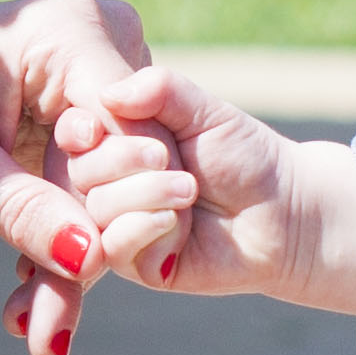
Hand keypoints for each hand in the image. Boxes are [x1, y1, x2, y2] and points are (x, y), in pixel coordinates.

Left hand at [0, 0, 160, 354]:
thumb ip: (19, 208)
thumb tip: (93, 258)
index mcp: (71, 30)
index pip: (130, 130)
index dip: (127, 208)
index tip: (113, 280)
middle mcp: (100, 42)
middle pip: (131, 163)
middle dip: (95, 250)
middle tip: (50, 336)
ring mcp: (97, 77)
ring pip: (117, 185)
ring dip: (80, 258)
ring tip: (39, 337)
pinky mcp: (85, 114)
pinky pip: (96, 186)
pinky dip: (65, 241)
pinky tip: (33, 309)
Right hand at [53, 61, 355, 315]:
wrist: (284, 209)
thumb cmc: (242, 154)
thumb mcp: (201, 110)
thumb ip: (158, 90)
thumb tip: (107, 92)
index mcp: (115, 142)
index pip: (71, 134)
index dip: (79, 131)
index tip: (94, 128)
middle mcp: (108, 185)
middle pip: (77, 173)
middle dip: (122, 160)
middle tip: (168, 157)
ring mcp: (120, 226)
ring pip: (96, 210)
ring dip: (145, 194)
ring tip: (189, 189)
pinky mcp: (138, 264)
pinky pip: (114, 249)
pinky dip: (144, 229)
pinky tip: (178, 223)